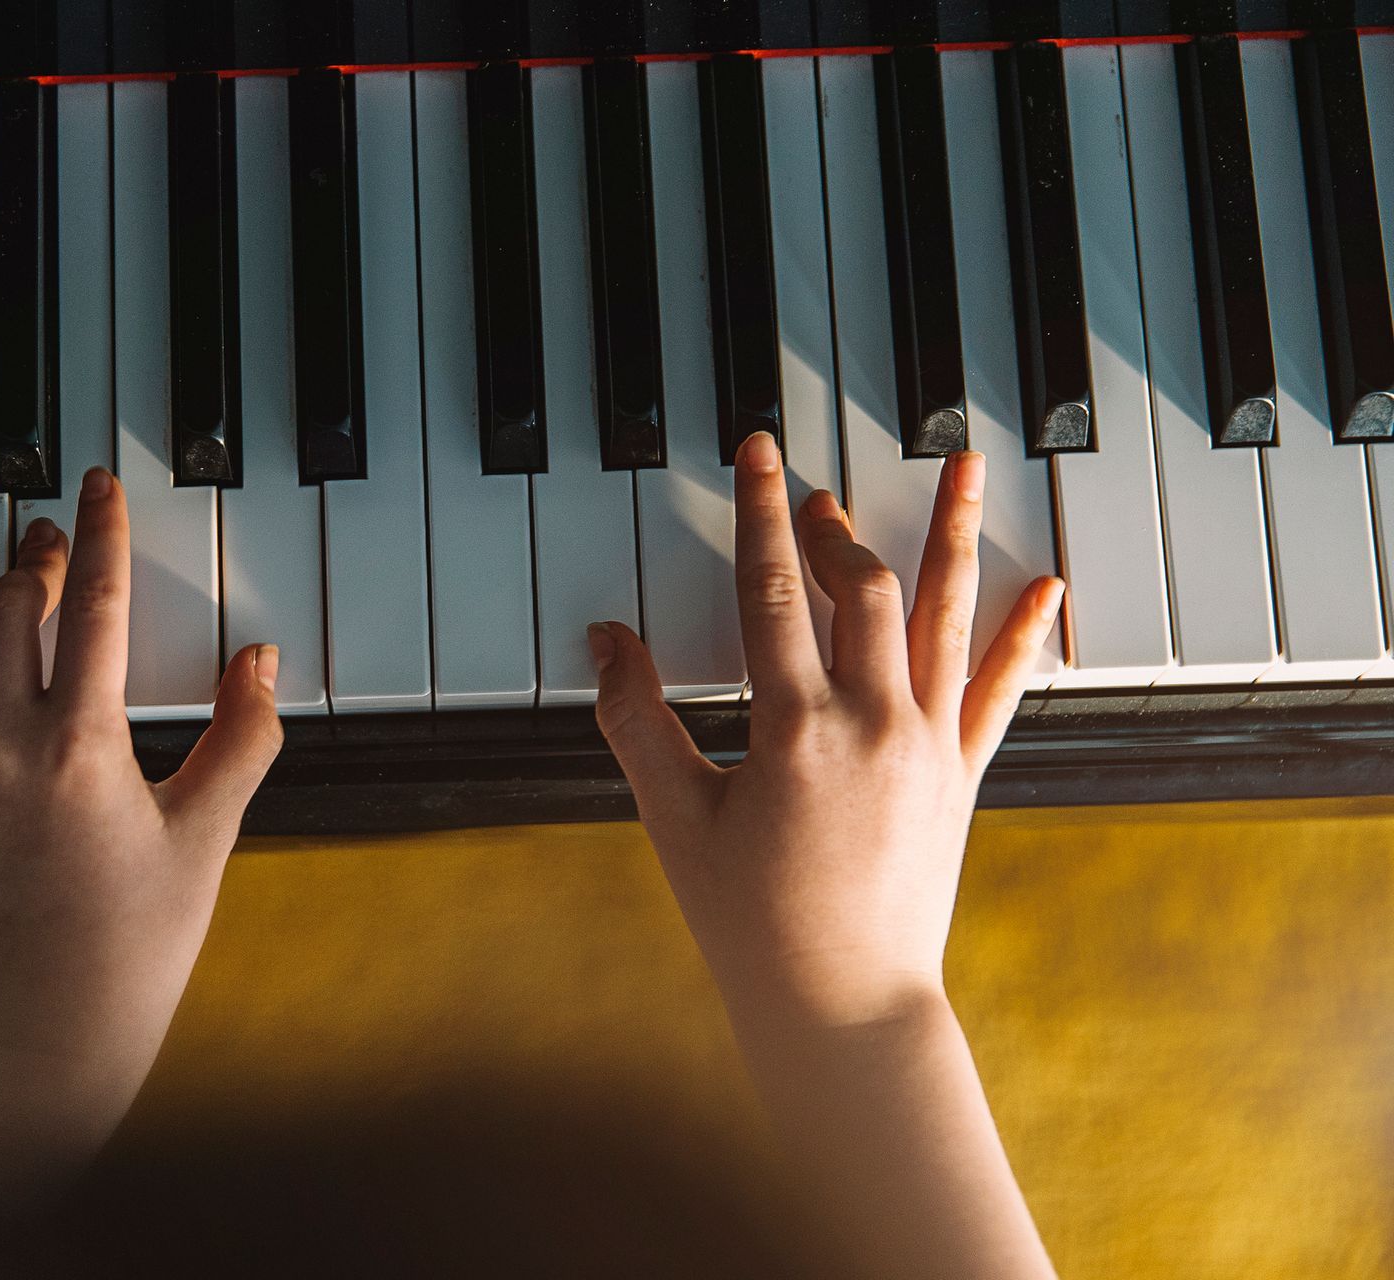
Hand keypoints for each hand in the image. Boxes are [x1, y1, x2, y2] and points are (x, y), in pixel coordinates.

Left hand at [0, 467, 281, 1109]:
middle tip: (44, 532)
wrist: (49, 1030)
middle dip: (29, 558)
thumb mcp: (208, 835)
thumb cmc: (135, 943)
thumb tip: (261, 660)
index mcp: (82, 743)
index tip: (99, 485)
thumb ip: (243, 738)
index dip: (103, 533)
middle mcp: (0, 745)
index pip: (96, 607)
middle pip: (3, 611)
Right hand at [588, 433, 1062, 1030]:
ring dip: (949, 534)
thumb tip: (608, 643)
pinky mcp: (961, 777)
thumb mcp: (675, 821)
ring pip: (942, 616)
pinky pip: (1000, 691)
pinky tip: (1045, 586)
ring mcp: (928, 747)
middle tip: (810, 490)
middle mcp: (874, 724)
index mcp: (797, 729)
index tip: (761, 454)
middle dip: (833, 527)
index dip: (761, 514)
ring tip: (964, 464)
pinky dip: (1023, 636)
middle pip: (860, 589)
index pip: (775, 592)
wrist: (843, 1006)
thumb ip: (637, 722)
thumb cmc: (753, 925)